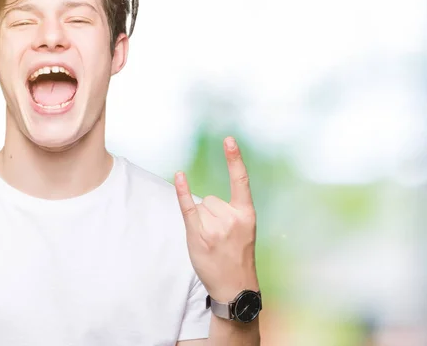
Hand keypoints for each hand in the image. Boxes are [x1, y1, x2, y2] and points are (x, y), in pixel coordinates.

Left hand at [175, 136, 257, 302]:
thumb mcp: (244, 230)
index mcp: (247, 214)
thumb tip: (203, 200)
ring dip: (201, 222)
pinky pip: (188, 206)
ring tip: (211, 243)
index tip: (228, 139)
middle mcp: (232, 217)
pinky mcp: (199, 234)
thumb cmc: (237, 256)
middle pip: (210, 200)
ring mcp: (215, 226)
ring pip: (199, 208)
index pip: (241, 180)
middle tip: (220, 239)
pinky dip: (182, 191)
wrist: (235, 286)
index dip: (234, 158)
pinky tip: (179, 175)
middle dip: (211, 216)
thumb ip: (229, 211)